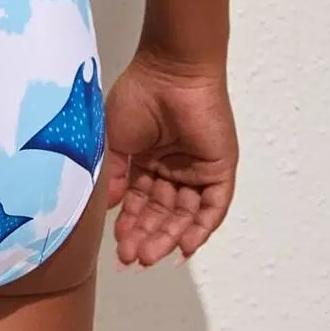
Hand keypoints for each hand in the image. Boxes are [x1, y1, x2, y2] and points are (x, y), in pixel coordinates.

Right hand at [103, 46, 237, 267]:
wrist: (171, 73)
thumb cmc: (138, 98)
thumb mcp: (115, 139)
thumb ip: (116, 176)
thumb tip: (110, 209)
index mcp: (146, 161)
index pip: (139, 203)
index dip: (129, 226)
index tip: (118, 249)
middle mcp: (171, 169)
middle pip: (161, 213)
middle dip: (147, 236)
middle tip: (133, 257)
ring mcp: (196, 171)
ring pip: (184, 215)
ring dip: (169, 237)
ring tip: (150, 254)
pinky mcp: (219, 171)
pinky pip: (212, 207)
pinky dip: (200, 228)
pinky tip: (185, 246)